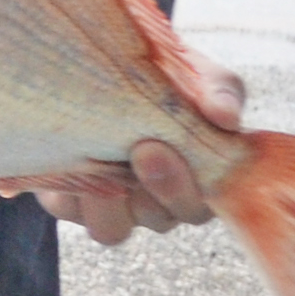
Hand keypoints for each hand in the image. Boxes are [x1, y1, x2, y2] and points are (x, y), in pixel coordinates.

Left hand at [34, 63, 236, 241]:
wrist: (102, 65)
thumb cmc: (165, 73)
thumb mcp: (197, 74)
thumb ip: (218, 92)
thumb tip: (226, 116)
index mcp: (197, 183)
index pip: (199, 210)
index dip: (184, 190)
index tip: (165, 147)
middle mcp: (156, 203)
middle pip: (160, 221)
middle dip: (153, 188)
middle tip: (143, 149)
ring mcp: (113, 206)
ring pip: (113, 230)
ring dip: (107, 201)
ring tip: (100, 159)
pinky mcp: (69, 200)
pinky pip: (68, 211)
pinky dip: (69, 190)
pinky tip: (71, 158)